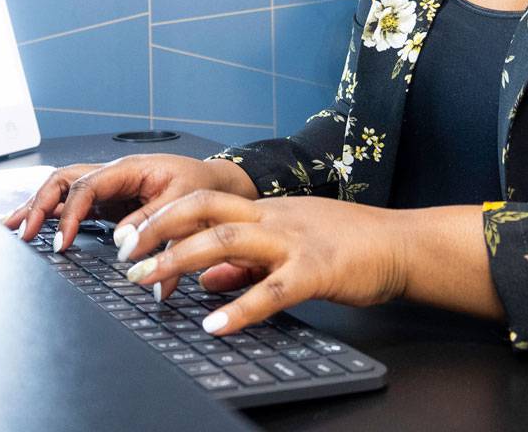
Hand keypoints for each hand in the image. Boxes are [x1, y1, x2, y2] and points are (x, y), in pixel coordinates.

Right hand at [0, 154, 256, 256]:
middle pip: (63, 181)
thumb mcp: (185, 204)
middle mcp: (112, 175)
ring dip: (37, 207)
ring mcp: (108, 189)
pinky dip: (50, 215)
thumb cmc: (203, 187)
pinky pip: (72, 205)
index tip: (61, 242)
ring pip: (62, 190)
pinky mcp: (109, 205)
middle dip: (39, 204)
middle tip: (22, 232)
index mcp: (127, 169)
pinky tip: (33, 229)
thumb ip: (156, 225)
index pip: (85, 186)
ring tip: (11, 227)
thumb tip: (125, 248)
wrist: (218, 184)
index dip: (69, 214)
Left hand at [112, 190, 408, 335]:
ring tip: (150, 281)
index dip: (163, 216)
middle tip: (125, 254)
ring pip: (228, 238)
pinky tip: (216, 324)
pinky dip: (241, 307)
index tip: (130, 235)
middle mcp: (275, 218)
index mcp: (268, 211)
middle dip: (159, 230)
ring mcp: (295, 240)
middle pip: (205, 210)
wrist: (402, 244)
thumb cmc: (351, 247)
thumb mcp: (291, 246)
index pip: (204, 202)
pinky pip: (272, 289)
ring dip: (182, 259)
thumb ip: (246, 263)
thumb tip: (204, 280)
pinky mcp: (317, 270)